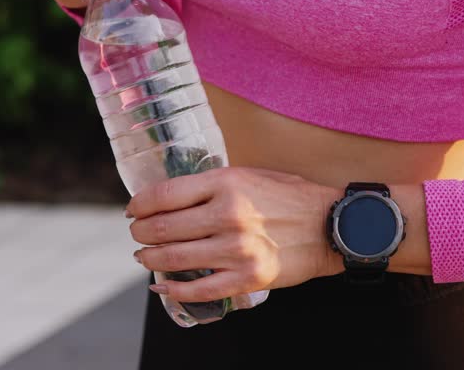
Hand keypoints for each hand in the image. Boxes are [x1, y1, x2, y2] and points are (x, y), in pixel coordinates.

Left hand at [126, 167, 343, 302]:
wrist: (331, 226)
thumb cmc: (290, 197)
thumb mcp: (249, 175)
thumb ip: (212, 184)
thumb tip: (172, 196)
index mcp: (225, 183)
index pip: (164, 194)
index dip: (139, 204)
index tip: (133, 209)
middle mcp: (227, 215)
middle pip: (162, 227)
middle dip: (140, 232)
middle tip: (137, 234)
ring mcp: (236, 249)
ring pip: (173, 258)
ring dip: (150, 259)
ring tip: (144, 257)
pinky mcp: (247, 277)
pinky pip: (199, 289)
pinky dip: (173, 289)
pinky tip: (161, 285)